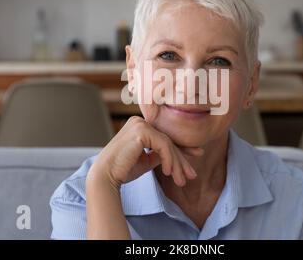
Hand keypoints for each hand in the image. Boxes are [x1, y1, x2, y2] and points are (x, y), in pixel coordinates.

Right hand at [88, 116, 202, 188]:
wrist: (106, 176)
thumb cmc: (123, 170)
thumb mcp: (146, 160)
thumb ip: (159, 154)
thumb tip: (176, 156)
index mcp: (139, 125)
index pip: (164, 137)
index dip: (181, 148)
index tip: (197, 156)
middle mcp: (139, 121)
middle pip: (168, 140)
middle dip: (182, 159)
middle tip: (192, 175)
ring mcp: (140, 124)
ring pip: (168, 144)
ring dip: (177, 164)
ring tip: (182, 180)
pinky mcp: (141, 130)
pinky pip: (163, 146)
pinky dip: (169, 160)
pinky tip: (169, 173)